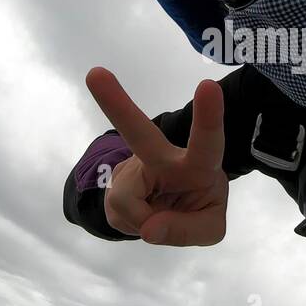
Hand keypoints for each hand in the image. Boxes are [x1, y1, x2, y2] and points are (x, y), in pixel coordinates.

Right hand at [86, 67, 227, 246]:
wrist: (169, 208)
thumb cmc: (199, 207)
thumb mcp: (210, 228)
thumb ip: (188, 230)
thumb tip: (149, 228)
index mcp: (200, 162)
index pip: (208, 141)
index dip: (208, 116)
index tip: (207, 86)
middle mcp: (165, 156)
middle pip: (139, 133)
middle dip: (116, 104)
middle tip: (95, 74)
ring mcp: (136, 166)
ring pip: (126, 201)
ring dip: (142, 221)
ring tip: (157, 216)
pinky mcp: (117, 181)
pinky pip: (118, 212)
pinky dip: (132, 223)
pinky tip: (142, 211)